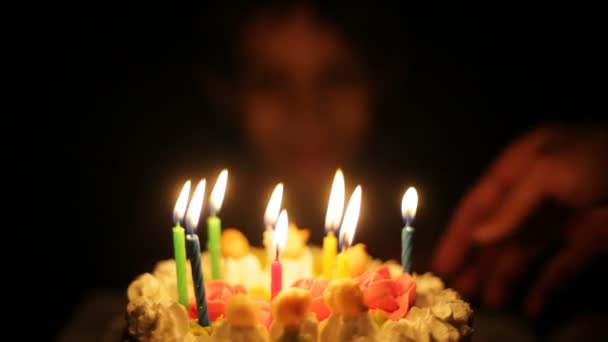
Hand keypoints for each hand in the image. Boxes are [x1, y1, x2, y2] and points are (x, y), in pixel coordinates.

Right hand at [432, 123, 607, 314]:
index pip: (479, 205)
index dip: (458, 235)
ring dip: (504, 277)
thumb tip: (478, 237)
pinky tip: (530, 306)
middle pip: (497, 233)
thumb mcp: (548, 171)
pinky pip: (560, 267)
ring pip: (524, 253)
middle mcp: (535, 195)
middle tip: (457, 291)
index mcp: (519, 169)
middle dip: (477, 261)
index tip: (441, 264)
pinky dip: (545, 287)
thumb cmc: (598, 159)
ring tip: (486, 303)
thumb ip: (510, 206)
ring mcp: (562, 219)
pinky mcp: (588, 240)